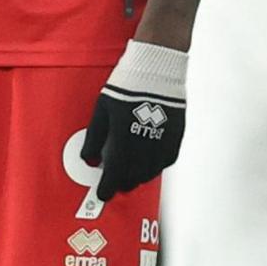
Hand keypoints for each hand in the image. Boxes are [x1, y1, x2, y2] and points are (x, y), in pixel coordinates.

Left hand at [80, 40, 186, 199]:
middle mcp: (146, 144)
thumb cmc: (124, 88)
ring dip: (140, 177)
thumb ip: (95, 137)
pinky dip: (156, 167)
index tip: (102, 195)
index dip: (108, 186)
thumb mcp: (102, 110)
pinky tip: (149, 166)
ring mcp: (164, 141)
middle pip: (135, 175)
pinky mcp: (177, 135)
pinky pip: (167, 160)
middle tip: (115, 186)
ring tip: (130, 178)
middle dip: (123, 183)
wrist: (156, 70)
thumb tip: (89, 160)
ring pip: (152, 171)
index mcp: (125, 138)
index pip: (116, 172)